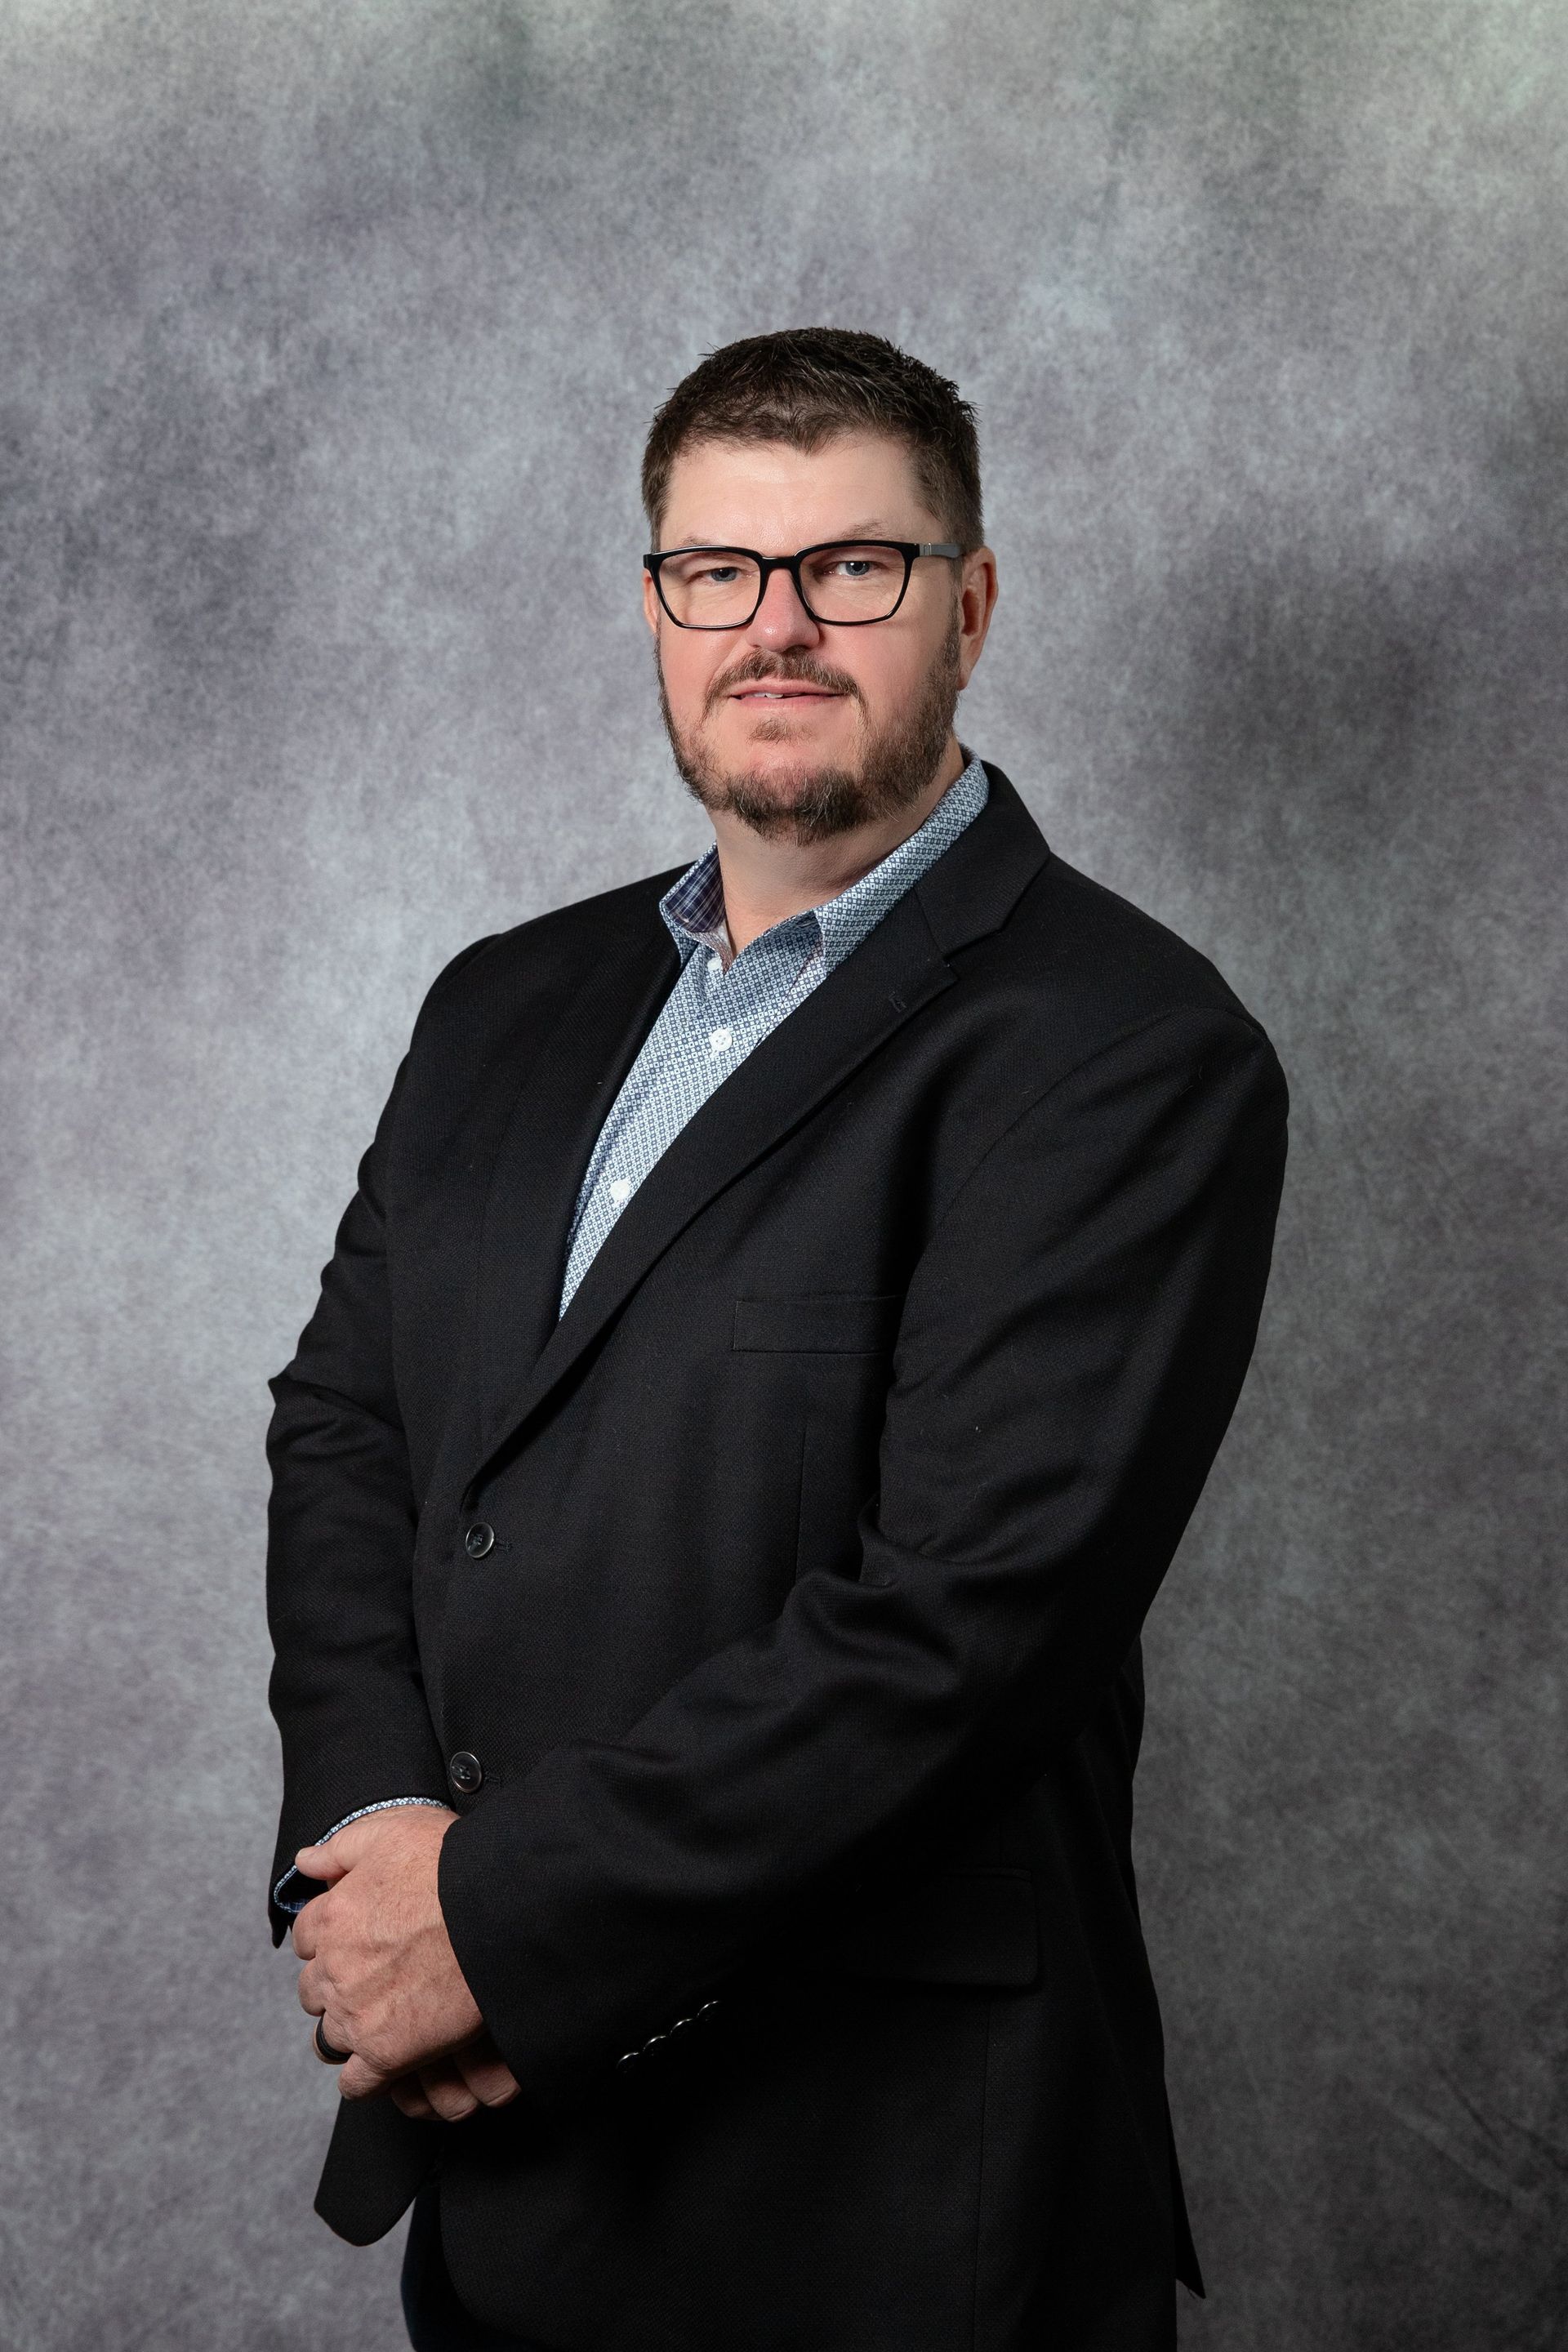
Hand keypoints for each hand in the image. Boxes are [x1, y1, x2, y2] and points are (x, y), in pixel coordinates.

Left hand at [291, 1807, 520, 2112]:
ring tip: (382, 2019)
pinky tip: (387, 2061)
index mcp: (333, 1918)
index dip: (331, 1936)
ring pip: (328, 2036)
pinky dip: (366, 2076)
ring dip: (347, 2028)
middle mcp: (336, 1970)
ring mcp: (358, 2015)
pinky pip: (356, 2083)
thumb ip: (340, 1849)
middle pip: (313, 1989)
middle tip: (375, 1975)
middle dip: (337, 1982)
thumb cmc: (452, 1867)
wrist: (502, 1911)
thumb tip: (306, 1861)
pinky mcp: (387, 2054)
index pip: (307, 1936)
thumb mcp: (391, 1832)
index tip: (355, 1938)